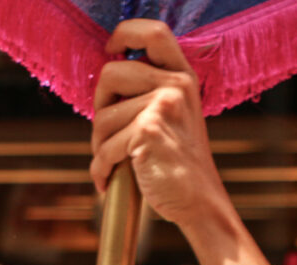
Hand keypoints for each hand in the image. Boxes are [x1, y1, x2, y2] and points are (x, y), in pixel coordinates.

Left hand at [89, 20, 227, 227]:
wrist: (199, 200)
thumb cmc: (177, 162)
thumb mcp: (172, 116)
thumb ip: (147, 93)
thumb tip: (105, 80)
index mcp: (181, 77)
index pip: (153, 32)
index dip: (125, 33)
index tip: (111, 48)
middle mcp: (175, 85)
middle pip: (109, 74)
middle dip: (98, 107)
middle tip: (106, 133)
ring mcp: (163, 105)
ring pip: (101, 118)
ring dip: (99, 147)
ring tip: (113, 162)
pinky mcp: (148, 131)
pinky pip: (104, 148)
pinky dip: (100, 169)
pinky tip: (107, 180)